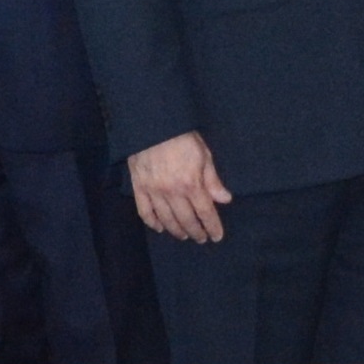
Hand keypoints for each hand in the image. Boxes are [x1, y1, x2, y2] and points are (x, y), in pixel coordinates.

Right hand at [126, 130, 229, 245]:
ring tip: (184, 235)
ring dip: (177, 231)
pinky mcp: (138, 187)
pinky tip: (159, 228)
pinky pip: (144, 211)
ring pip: (166, 220)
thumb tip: (225, 199)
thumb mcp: (204, 154)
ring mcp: (153, 191)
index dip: (212, 227)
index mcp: (191, 184)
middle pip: (186, 220)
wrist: (152, 124)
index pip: (205, 212)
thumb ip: (213, 180)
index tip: (217, 236)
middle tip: (201, 238)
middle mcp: (172, 192)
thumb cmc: (182, 137)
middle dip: (196, 232)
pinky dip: (152, 223)